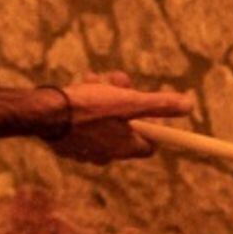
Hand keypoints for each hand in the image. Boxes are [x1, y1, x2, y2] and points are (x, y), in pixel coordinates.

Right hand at [43, 71, 188, 162]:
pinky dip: (85, 107)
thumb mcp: (128, 102)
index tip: (149, 105)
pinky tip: (79, 88)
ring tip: (95, 79)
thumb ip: (159, 105)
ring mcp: (85, 150)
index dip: (154, 123)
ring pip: (103, 121)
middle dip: (126, 102)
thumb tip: (189, 105)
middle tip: (120, 81)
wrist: (42, 114)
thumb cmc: (86, 109)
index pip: (150, 143)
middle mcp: (106, 154)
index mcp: (125, 147)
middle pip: (126, 128)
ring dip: (104, 98)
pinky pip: (83, 124)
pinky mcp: (67, 143)